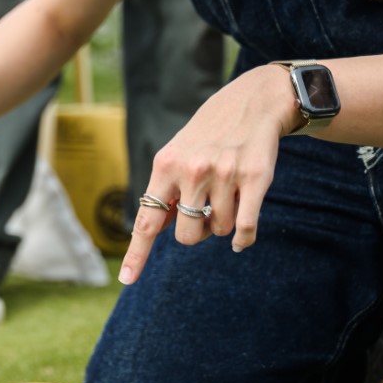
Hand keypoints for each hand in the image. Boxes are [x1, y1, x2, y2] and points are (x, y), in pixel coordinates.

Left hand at [120, 65, 298, 283]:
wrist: (251, 103)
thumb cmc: (207, 136)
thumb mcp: (175, 155)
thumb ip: (164, 191)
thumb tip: (153, 229)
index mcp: (165, 167)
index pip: (147, 220)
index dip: (136, 254)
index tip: (126, 280)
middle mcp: (192, 171)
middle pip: (186, 235)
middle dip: (194, 234)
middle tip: (202, 215)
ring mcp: (224, 174)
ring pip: (218, 230)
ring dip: (221, 224)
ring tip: (225, 197)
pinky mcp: (256, 178)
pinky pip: (245, 227)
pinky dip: (242, 239)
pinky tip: (241, 240)